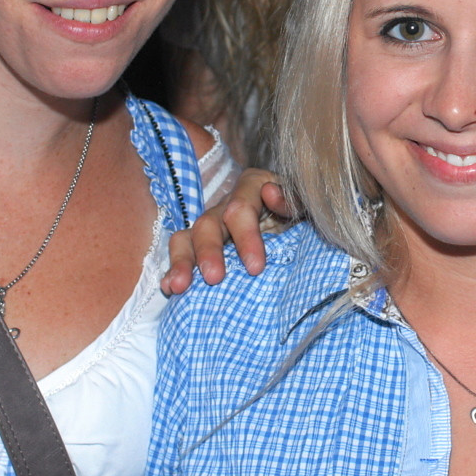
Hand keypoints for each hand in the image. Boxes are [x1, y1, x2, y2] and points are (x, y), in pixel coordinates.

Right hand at [161, 169, 292, 292]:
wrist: (299, 226)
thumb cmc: (302, 213)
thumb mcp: (306, 203)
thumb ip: (293, 199)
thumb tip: (271, 193)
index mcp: (252, 187)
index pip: (241, 209)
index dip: (246, 237)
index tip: (256, 268)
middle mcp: (226, 204)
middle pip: (208, 223)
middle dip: (209, 251)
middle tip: (214, 278)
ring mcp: (212, 225)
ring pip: (187, 237)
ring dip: (182, 262)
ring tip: (179, 286)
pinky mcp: (202, 246)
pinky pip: (182, 254)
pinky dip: (173, 271)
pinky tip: (169, 288)